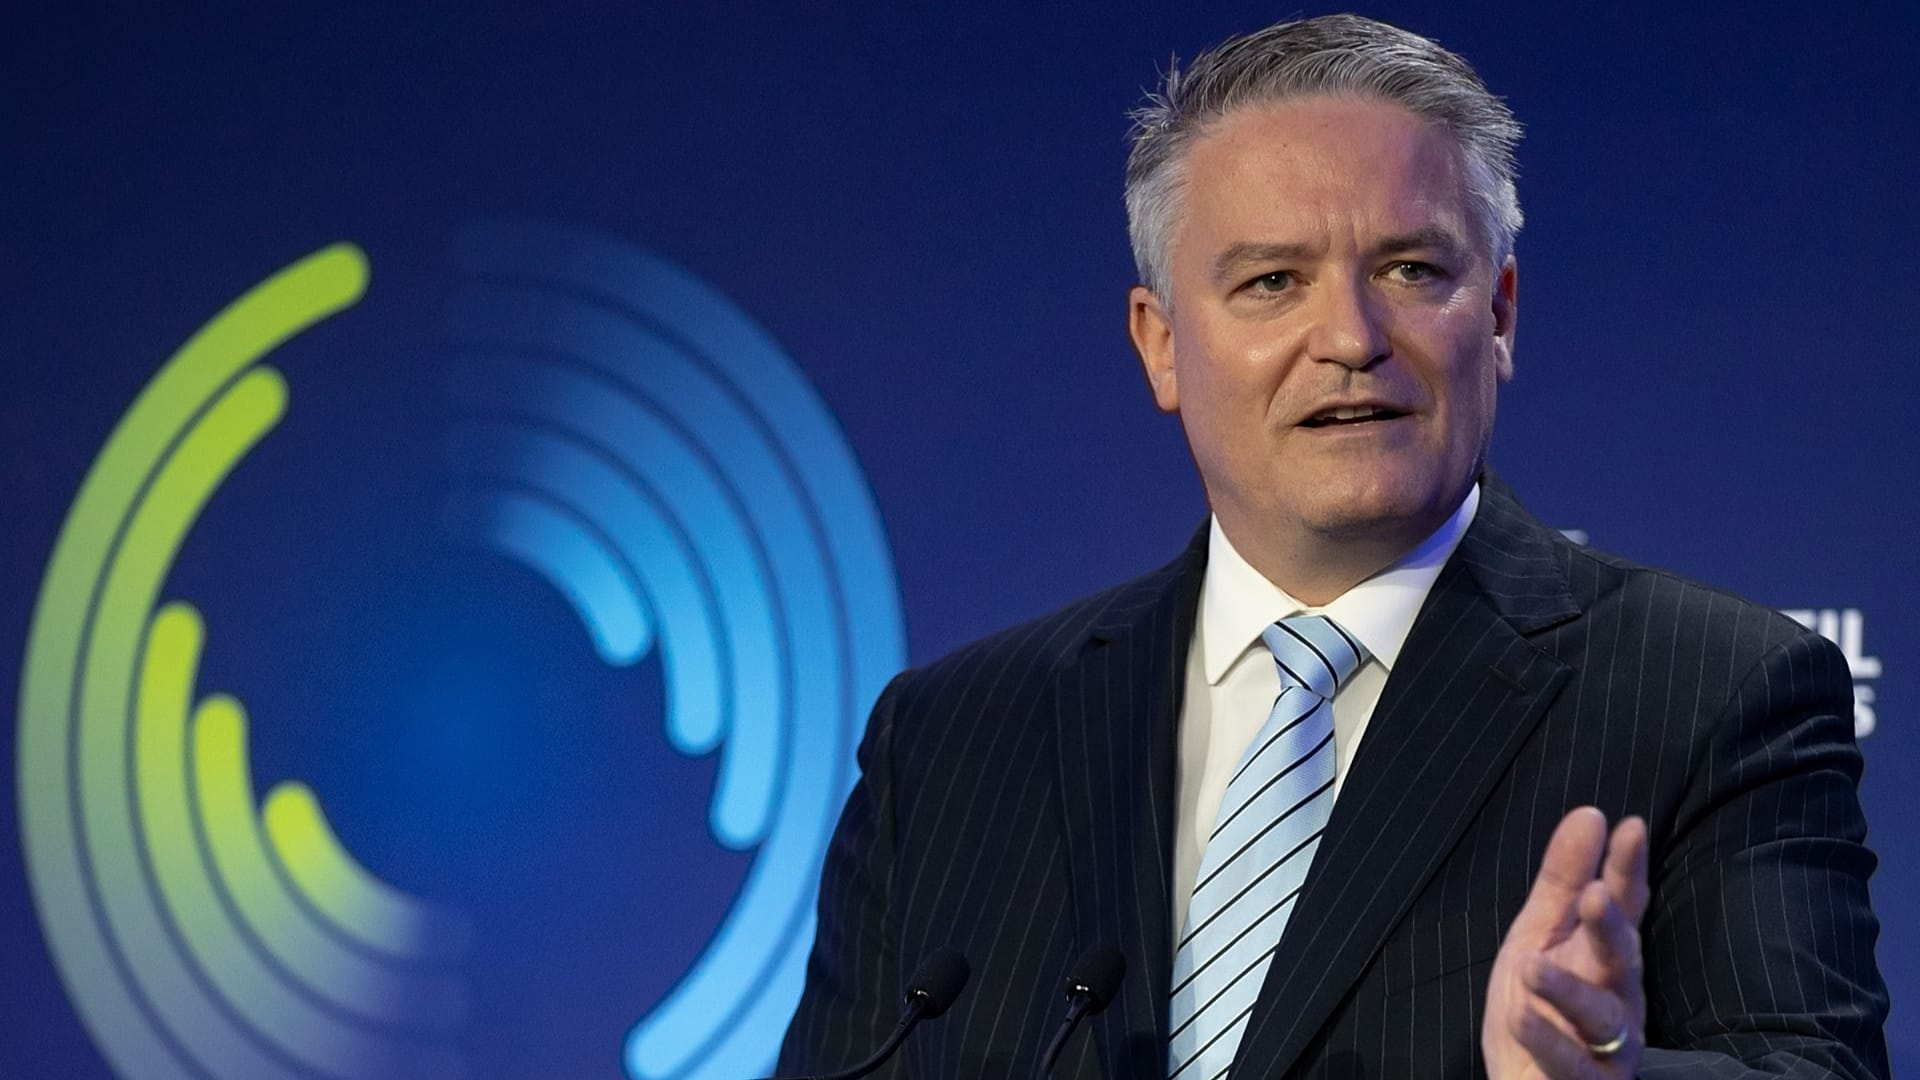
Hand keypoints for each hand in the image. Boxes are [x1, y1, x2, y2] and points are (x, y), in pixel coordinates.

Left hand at [1482, 807, 1649, 1078]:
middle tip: (1596, 896)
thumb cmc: (1536, 1008)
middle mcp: (1618, 998)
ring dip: (1569, 989)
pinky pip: (1572, 1066)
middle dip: (1611, 928)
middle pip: (1622, 960)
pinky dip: (1547, 1040)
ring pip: (1602, 1017)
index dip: (1628, 870)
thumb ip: (1561, 881)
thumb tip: (1590, 813)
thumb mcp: (1537, 936)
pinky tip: (1520, 1016)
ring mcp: (1608, 1046)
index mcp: (1604, 956)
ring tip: (1532, 964)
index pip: (1623, 906)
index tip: (1631, 827)